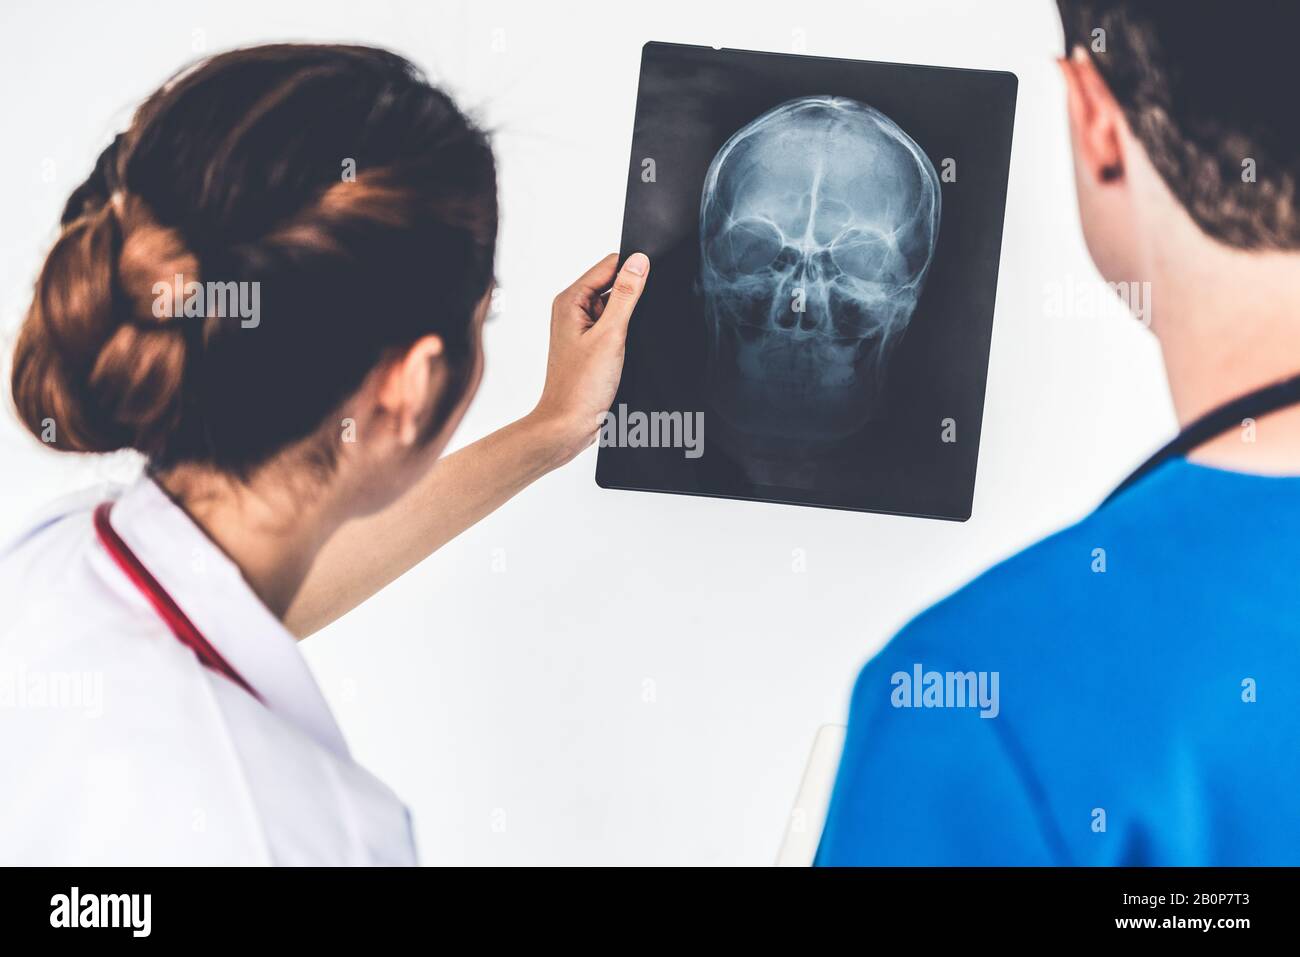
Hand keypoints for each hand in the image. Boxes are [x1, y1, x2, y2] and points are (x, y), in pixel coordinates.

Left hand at [529, 252, 649, 461]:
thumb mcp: (610, 335)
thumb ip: (626, 295)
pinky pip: (615, 329)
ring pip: (618, 309)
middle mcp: (573, 311)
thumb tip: (639, 262)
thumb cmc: (580, 387)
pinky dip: (626, 336)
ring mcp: (582, 329)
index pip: (609, 265)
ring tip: (623, 344)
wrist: (569, 425)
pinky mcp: (592, 346)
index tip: (648, 286)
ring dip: (629, 321)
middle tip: (630, 327)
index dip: (632, 271)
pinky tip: (625, 352)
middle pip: (615, 286)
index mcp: (570, 300)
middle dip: (632, 300)